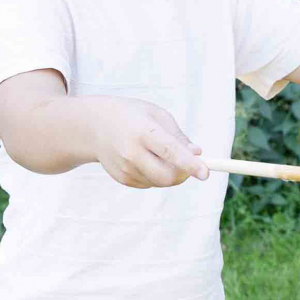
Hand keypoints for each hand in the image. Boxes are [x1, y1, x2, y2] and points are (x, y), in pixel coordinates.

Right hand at [94, 97, 208, 188]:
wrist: (94, 126)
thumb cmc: (133, 117)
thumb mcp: (157, 115)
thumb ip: (179, 136)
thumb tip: (197, 154)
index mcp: (143, 132)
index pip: (170, 151)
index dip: (190, 164)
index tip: (206, 174)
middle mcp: (132, 153)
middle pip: (168, 175)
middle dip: (185, 174)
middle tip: (191, 164)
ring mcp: (125, 168)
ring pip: (161, 182)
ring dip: (171, 173)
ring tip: (159, 153)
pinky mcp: (122, 179)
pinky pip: (151, 183)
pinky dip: (157, 175)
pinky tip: (146, 159)